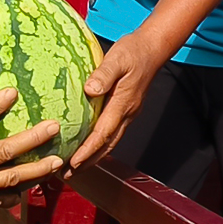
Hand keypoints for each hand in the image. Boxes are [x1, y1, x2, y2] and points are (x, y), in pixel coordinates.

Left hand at [67, 36, 162, 170]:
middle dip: (89, 161)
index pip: (103, 133)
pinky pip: (112, 132)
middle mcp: (127, 113)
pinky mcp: (126, 109)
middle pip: (107, 145)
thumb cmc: (133, 51)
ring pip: (110, 141)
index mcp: (123, 103)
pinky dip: (99, 144)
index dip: (88, 150)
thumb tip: (90, 90)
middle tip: (69, 174)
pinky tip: (88, 146)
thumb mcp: (117, 58)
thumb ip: (103, 74)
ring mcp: (128, 112)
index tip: (73, 163)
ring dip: (94, 156)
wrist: (152, 48)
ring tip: (76, 168)